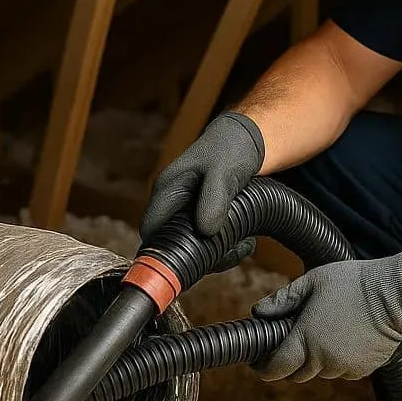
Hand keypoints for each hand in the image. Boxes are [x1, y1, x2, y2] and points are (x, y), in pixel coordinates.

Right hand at [140, 110, 264, 244]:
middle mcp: (174, 203)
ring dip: (219, 254)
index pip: (151, 231)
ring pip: (195, 246)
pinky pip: (210, 241)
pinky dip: (227, 247)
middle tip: (232, 252)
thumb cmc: (232, 148)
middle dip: (202, 257)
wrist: (250, 139)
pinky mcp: (207, 216)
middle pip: (174, 244)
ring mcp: (190, 211)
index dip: (165, 251)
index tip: (196, 262)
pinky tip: (247, 242)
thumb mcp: (223, 171)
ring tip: (245, 245)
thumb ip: (214, 200)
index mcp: (167, 190)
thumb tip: (205, 231)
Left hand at [250, 244, 401, 382]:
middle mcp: (323, 360)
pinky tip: (346, 336)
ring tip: (325, 331)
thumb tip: (259, 312)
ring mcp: (344, 368)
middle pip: (297, 374)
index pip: (275, 369)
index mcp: (305, 340)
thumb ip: (283, 298)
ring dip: (317, 359)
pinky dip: (339, 360)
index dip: (264, 367)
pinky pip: (343, 371)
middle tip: (294, 337)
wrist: (394, 293)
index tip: (259, 360)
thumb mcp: (312, 281)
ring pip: (321, 372)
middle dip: (291, 360)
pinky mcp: (363, 370)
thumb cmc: (352, 282)